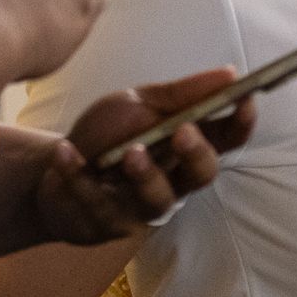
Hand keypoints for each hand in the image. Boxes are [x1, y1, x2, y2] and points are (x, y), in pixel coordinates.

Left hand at [28, 68, 257, 247]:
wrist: (51, 169)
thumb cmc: (107, 135)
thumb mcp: (139, 103)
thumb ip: (181, 94)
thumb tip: (230, 73)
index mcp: (186, 147)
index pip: (227, 139)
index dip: (240, 123)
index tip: (244, 100)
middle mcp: (174, 181)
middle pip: (202, 174)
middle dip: (196, 153)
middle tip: (183, 131)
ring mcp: (141, 206)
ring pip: (156, 199)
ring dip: (145, 174)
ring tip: (129, 153)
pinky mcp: (106, 223)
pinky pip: (96, 202)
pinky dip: (77, 175)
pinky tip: (65, 152)